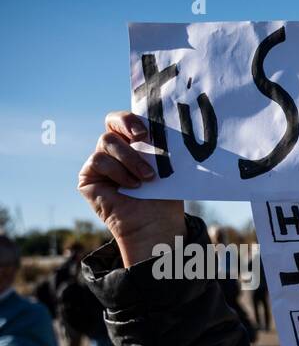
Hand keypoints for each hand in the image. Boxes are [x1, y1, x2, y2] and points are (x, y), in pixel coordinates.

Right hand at [78, 111, 184, 265]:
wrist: (156, 227)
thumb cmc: (164, 199)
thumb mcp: (165, 169)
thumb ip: (158, 148)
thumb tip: (162, 129)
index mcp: (133, 145)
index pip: (125, 120)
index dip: (131, 118)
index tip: (147, 131)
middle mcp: (114, 151)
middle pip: (111, 122)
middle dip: (126, 123)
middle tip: (143, 137)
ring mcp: (99, 163)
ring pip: (107, 141)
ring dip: (130, 158)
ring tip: (147, 178)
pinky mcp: (87, 177)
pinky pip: (99, 160)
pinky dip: (118, 171)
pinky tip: (133, 186)